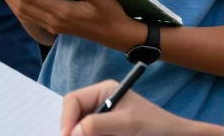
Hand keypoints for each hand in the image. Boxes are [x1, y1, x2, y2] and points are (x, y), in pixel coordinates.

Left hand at [0, 0, 142, 51]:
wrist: (120, 37)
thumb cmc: (113, 16)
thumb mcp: (106, 1)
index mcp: (63, 12)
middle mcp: (54, 21)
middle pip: (22, 7)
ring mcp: (55, 26)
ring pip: (24, 14)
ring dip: (10, 1)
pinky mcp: (57, 27)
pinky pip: (31, 17)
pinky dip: (19, 8)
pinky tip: (15, 0)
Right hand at [61, 81, 203, 135]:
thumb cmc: (156, 127)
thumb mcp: (127, 123)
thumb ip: (98, 124)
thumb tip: (73, 132)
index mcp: (103, 91)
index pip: (73, 100)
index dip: (66, 118)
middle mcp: (100, 104)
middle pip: (73, 116)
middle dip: (72, 131)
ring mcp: (103, 121)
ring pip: (80, 130)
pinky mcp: (107, 134)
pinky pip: (90, 135)